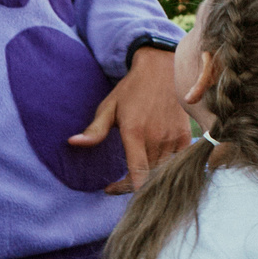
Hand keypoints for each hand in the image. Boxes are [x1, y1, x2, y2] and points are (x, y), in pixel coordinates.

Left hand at [69, 47, 192, 193]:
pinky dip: (166, 168)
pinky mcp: (185, 135)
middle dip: (132, 184)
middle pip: (149, 176)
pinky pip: (177, 161)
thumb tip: (72, 143)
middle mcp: (156, 137)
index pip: (136, 173)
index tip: (109, 188)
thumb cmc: (131, 89)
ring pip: (162, 170)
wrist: (162, 69)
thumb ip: (95, 130)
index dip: (123, 188)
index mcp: (135, 132)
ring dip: (149, 177)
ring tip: (135, 174)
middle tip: (118, 183)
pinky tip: (154, 166)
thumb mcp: (108, 107)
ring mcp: (173, 137)